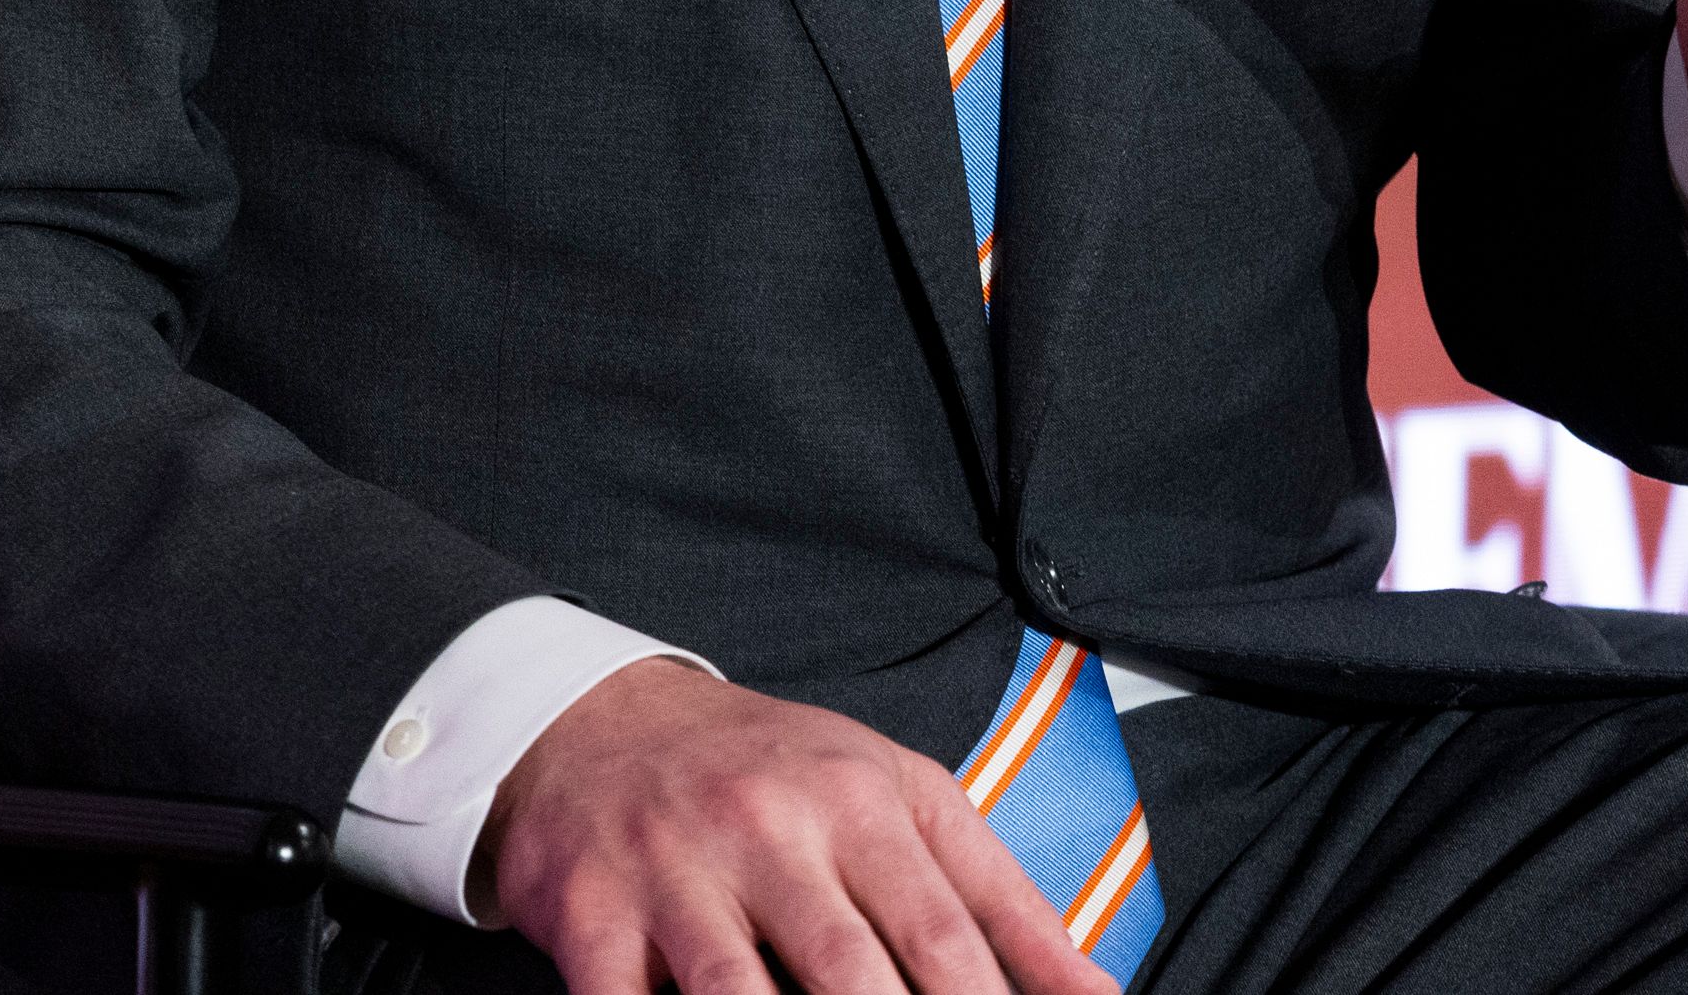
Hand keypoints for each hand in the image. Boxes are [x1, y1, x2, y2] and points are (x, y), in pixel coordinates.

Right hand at [475, 656, 1116, 994]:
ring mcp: (676, 877)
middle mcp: (770, 834)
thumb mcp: (900, 795)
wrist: (599, 720)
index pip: (942, 933)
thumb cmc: (773, 768)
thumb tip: (1095, 992)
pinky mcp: (592, 918)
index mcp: (858, 803)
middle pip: (848, 972)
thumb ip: (1000, 897)